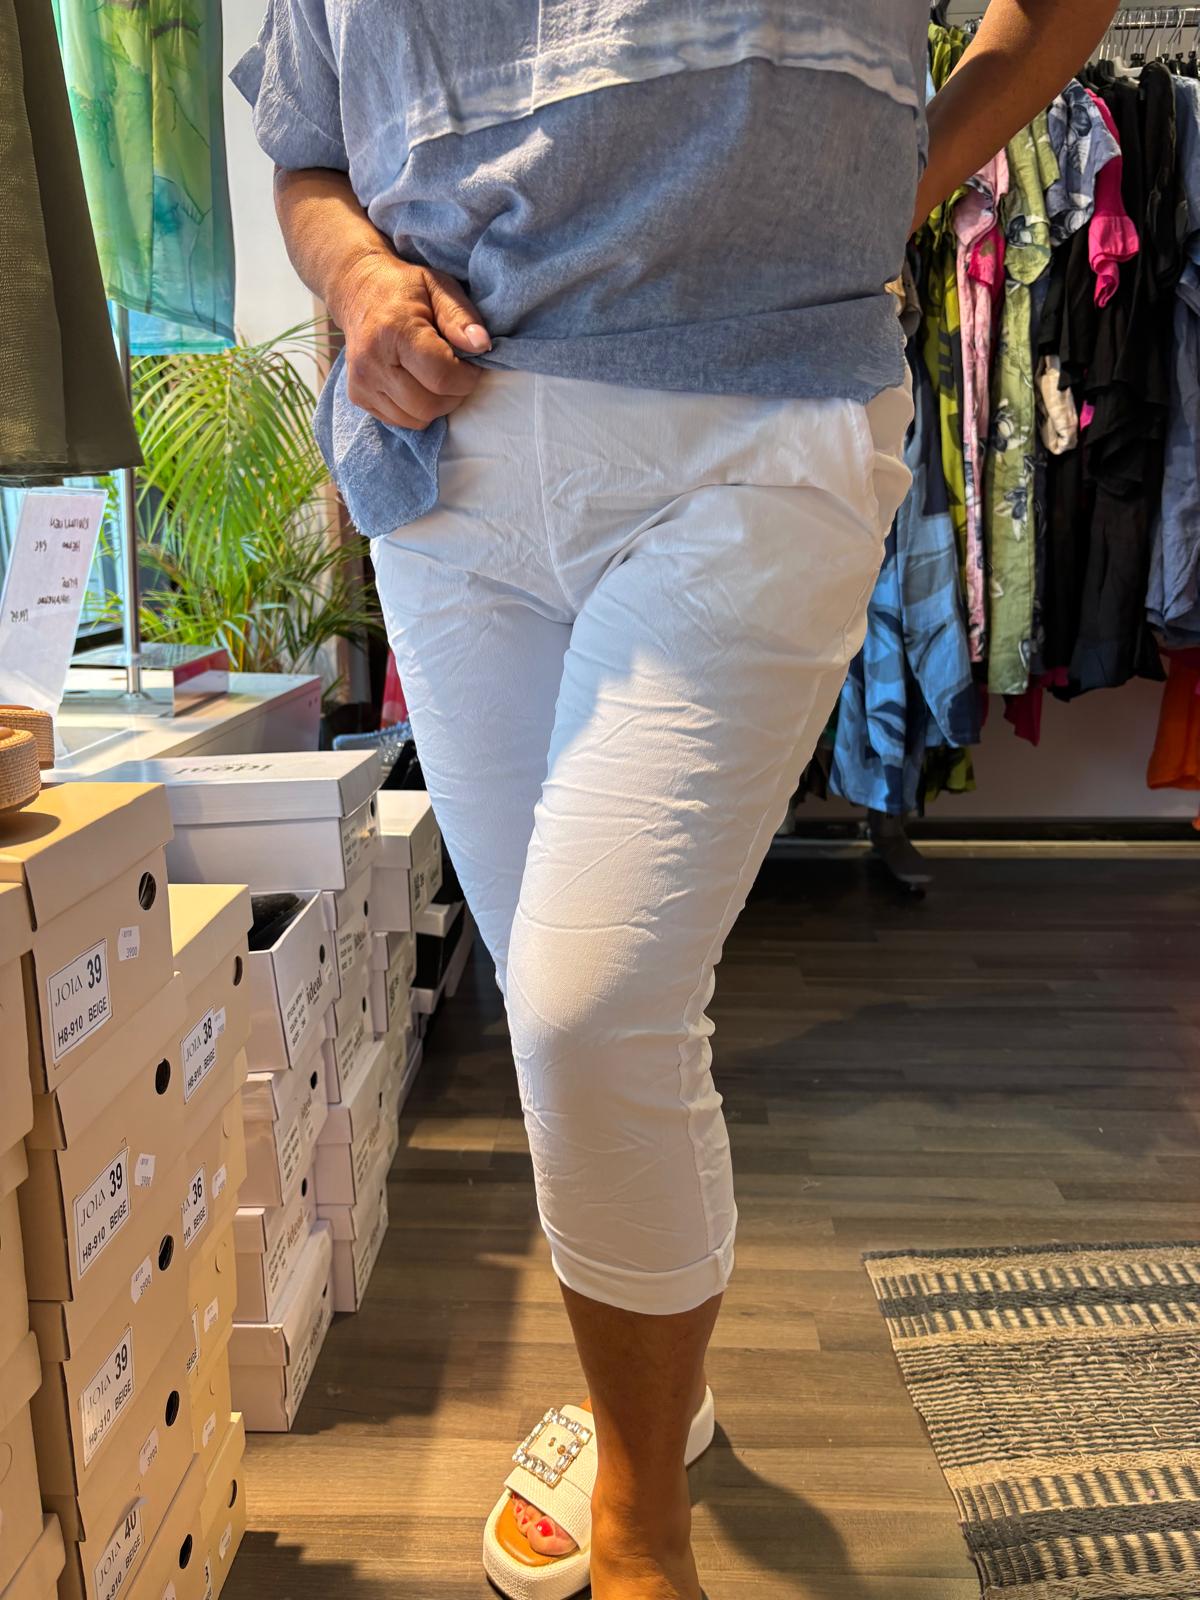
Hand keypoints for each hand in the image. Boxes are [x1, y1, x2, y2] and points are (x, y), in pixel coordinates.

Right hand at [332, 252, 490, 430]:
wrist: (358, 291)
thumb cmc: (405, 288)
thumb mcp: (439, 287)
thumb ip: (460, 316)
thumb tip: (482, 345)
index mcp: (394, 331)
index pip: (441, 376)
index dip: (467, 377)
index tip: (471, 364)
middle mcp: (372, 361)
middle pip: (429, 405)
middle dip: (454, 395)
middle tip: (457, 373)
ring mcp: (362, 383)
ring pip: (416, 419)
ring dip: (437, 405)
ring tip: (437, 378)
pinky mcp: (358, 396)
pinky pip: (400, 421)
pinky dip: (417, 410)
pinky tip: (417, 384)